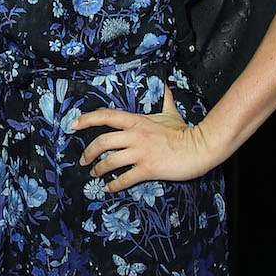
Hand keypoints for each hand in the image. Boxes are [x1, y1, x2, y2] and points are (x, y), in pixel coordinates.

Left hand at [69, 85, 214, 192]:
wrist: (201, 147)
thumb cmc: (186, 132)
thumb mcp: (171, 113)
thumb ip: (165, 100)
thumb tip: (165, 87)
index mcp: (137, 121)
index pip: (106, 116)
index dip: (87, 119)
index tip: (73, 125)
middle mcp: (135, 135)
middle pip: (102, 142)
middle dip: (88, 152)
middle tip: (83, 160)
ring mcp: (141, 153)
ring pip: (110, 162)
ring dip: (98, 170)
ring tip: (95, 174)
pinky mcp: (148, 168)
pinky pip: (125, 179)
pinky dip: (114, 185)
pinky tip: (109, 188)